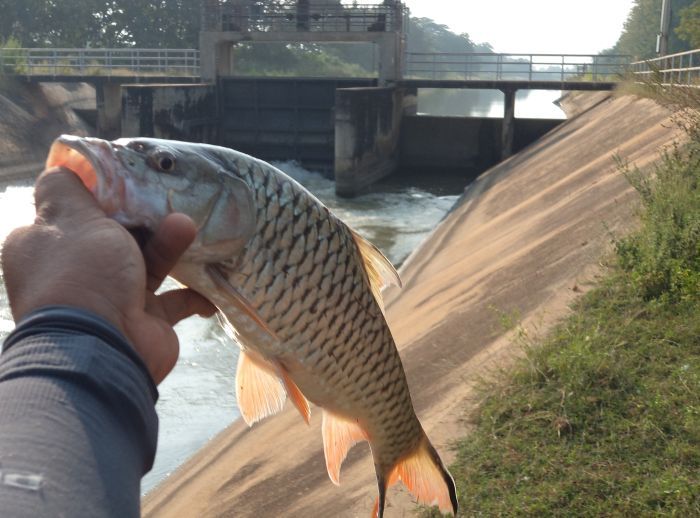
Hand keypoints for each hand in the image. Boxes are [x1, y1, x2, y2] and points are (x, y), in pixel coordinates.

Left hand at [1, 168, 215, 383]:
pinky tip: (208, 283)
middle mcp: (77, 272)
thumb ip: (66, 188)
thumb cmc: (84, 272)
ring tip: (188, 227)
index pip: (71, 211)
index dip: (98, 195)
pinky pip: (174, 301)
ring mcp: (112, 298)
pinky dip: (193, 294)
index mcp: (48, 246)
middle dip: (143, 219)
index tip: (125, 181)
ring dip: (170, 245)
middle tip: (165, 201)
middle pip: (114, 236)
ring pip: (146, 262)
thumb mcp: (70, 217)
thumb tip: (60, 167)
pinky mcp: (144, 320)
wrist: (106, 347)